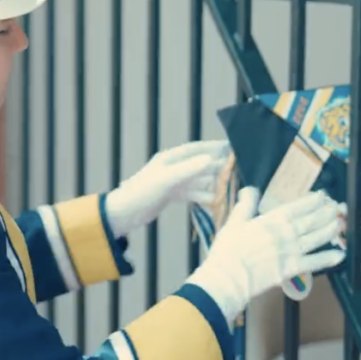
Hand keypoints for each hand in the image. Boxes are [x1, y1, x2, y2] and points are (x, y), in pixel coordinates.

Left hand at [105, 140, 229, 237]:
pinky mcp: (172, 195)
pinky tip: (215, 201)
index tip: (230, 146)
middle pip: (200, 165)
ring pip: (198, 181)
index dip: (213, 147)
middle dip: (217, 167)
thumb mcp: (166, 180)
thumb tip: (210, 159)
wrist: (124, 214)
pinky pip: (193, 193)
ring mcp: (173, 182)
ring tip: (229, 188)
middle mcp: (173, 167)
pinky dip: (203, 196)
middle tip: (236, 170)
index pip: (196, 149)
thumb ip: (188, 170)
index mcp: (170, 158)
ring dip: (212, 184)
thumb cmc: (142, 192)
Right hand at [187, 187, 346, 327]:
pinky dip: (328, 258)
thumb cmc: (228, 251)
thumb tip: (250, 190)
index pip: (297, 207)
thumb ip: (245, 204)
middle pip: (311, 221)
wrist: (228, 279)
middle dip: (327, 212)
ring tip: (341, 223)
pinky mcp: (291, 270)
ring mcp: (290, 252)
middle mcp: (285, 234)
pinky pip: (314, 263)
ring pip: (316, 238)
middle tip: (339, 207)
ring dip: (330, 230)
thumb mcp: (234, 221)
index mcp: (272, 220)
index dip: (312, 200)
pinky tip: (340, 254)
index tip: (323, 195)